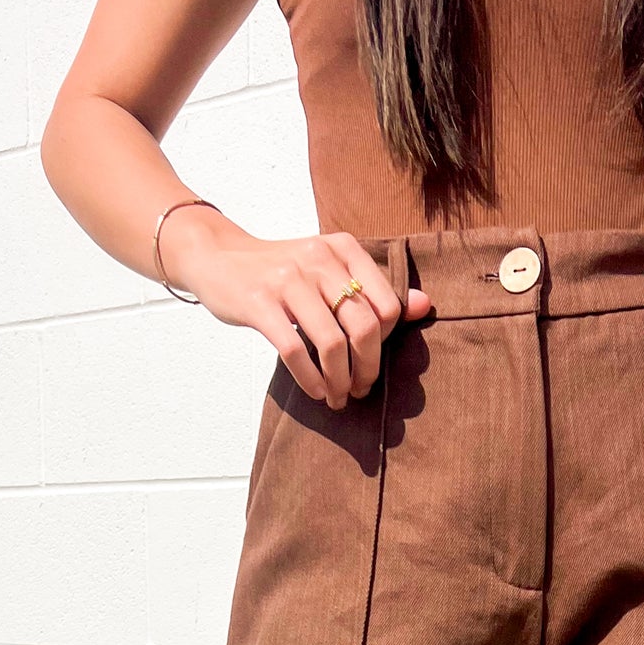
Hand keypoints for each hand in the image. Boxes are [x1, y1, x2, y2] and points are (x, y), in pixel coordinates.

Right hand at [160, 208, 431, 408]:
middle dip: (367, 370)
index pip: (388, 306)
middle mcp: (319, 259)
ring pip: (332, 344)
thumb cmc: (282, 273)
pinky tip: (315, 391)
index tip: (368, 359)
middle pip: (365, 328)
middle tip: (359, 389)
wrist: (219, 257)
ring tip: (336, 396)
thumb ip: (375, 289)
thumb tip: (424, 306)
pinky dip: (311, 380)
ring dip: (339, 381)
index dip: (385, 343)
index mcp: (343, 248)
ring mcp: (287, 279)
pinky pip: (295, 352)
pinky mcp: (260, 302)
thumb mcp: (330, 270)